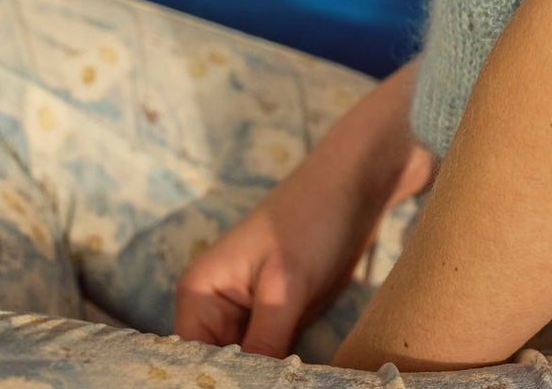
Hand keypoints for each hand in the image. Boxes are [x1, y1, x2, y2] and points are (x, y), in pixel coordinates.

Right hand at [175, 66, 436, 357]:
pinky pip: (272, 358)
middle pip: (219, 366)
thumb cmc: (313, 220)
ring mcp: (248, 313)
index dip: (218, 382)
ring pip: (247, 367)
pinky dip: (283, 372)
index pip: (193, 360)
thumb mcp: (285, 287)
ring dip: (266, 378)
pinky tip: (299, 380)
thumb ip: (263, 345)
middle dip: (245, 381)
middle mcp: (215, 307)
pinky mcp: (278, 317)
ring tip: (289, 383)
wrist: (358, 183)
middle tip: (281, 385)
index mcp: (199, 292)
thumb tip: (247, 388)